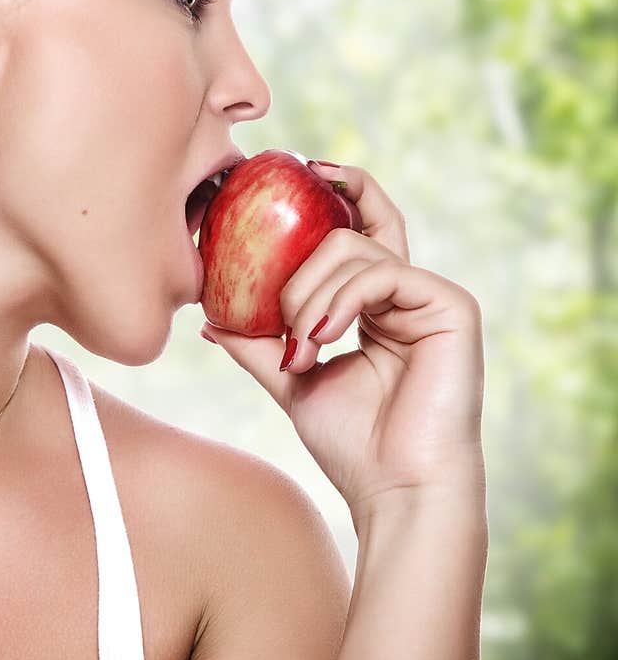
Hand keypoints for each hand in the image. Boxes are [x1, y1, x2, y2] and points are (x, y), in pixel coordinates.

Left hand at [200, 162, 485, 523]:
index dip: (337, 191)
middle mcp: (407, 292)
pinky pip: (381, 273)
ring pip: (355, 250)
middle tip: (283, 321)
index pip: (358, 228)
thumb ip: (256, 343)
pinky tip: (324, 338)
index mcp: (377, 303)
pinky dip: (340, 302)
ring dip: (311, 296)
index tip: (301, 168)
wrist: (395, 490)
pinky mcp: (451, 305)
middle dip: (299, 268)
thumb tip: (209, 318)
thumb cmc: (352, 443)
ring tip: (302, 346)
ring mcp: (431, 296)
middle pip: (349, 230)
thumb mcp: (290, 380)